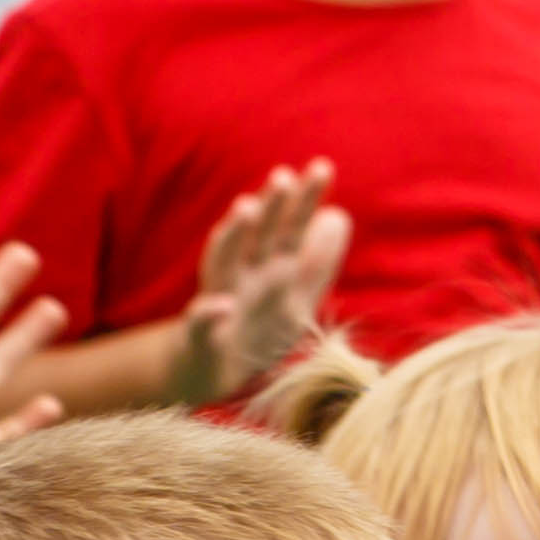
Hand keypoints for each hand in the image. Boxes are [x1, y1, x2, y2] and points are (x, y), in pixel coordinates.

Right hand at [169, 164, 346, 406]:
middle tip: (283, 176)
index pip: (290, 227)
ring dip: (234, 236)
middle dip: (270, 207)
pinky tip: (222, 304)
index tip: (322, 167)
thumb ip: (318, 260)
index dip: (305, 200)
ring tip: (246, 208)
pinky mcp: (202, 336)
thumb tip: (338, 216)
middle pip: (259, 236)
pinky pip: (201, 322)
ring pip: (224, 263)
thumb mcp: (294, 297)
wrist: (210, 372)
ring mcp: (221, 301)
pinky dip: (209, 313)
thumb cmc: (255, 327)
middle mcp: (244, 275)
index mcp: (270, 267)